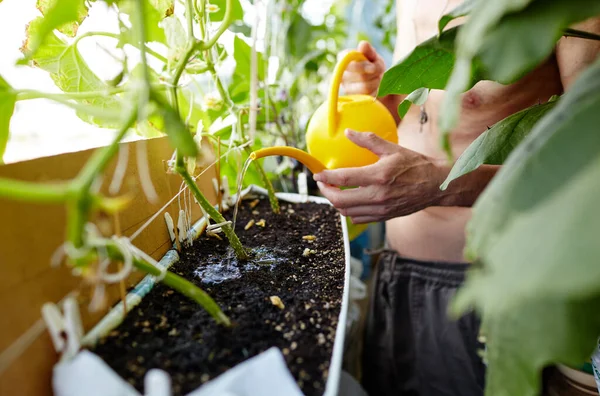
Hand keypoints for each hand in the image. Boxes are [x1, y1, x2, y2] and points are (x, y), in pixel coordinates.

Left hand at [313, 130, 449, 223]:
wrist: (436, 185)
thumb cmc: (415, 164)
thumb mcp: (392, 148)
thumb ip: (368, 140)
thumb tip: (348, 132)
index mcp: (379, 176)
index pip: (344, 179)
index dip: (326, 178)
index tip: (318, 174)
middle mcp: (378, 195)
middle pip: (341, 200)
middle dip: (326, 193)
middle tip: (323, 184)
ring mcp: (381, 209)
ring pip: (347, 212)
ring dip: (336, 203)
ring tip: (333, 192)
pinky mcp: (384, 217)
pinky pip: (359, 218)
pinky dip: (349, 211)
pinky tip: (349, 201)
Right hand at [341, 41, 385, 96]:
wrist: (377, 82)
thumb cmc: (373, 65)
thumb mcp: (373, 56)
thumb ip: (368, 50)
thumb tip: (363, 44)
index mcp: (343, 59)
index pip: (347, 62)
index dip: (361, 66)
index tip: (373, 67)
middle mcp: (341, 74)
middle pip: (360, 76)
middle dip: (374, 74)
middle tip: (379, 72)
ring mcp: (346, 88)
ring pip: (365, 87)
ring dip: (376, 82)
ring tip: (378, 79)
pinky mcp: (353, 99)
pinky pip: (367, 96)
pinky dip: (375, 92)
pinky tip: (374, 88)